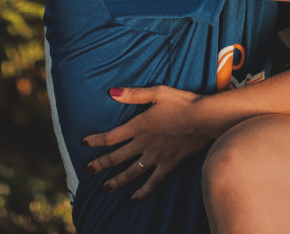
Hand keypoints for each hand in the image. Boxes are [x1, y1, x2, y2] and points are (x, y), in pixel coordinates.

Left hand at [81, 86, 212, 200]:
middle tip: (87, 170)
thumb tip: (111, 92)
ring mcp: (156, 156)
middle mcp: (144, 143)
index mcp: (139, 126)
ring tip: (105, 188)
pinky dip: (143, 191)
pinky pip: (153, 181)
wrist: (206, 119)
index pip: (111, 136)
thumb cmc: (183, 102)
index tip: (83, 143)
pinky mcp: (169, 164)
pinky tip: (135, 198)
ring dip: (117, 181)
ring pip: (132, 172)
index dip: (95, 140)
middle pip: (117, 157)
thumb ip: (133, 94)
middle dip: (101, 164)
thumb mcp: (157, 93)